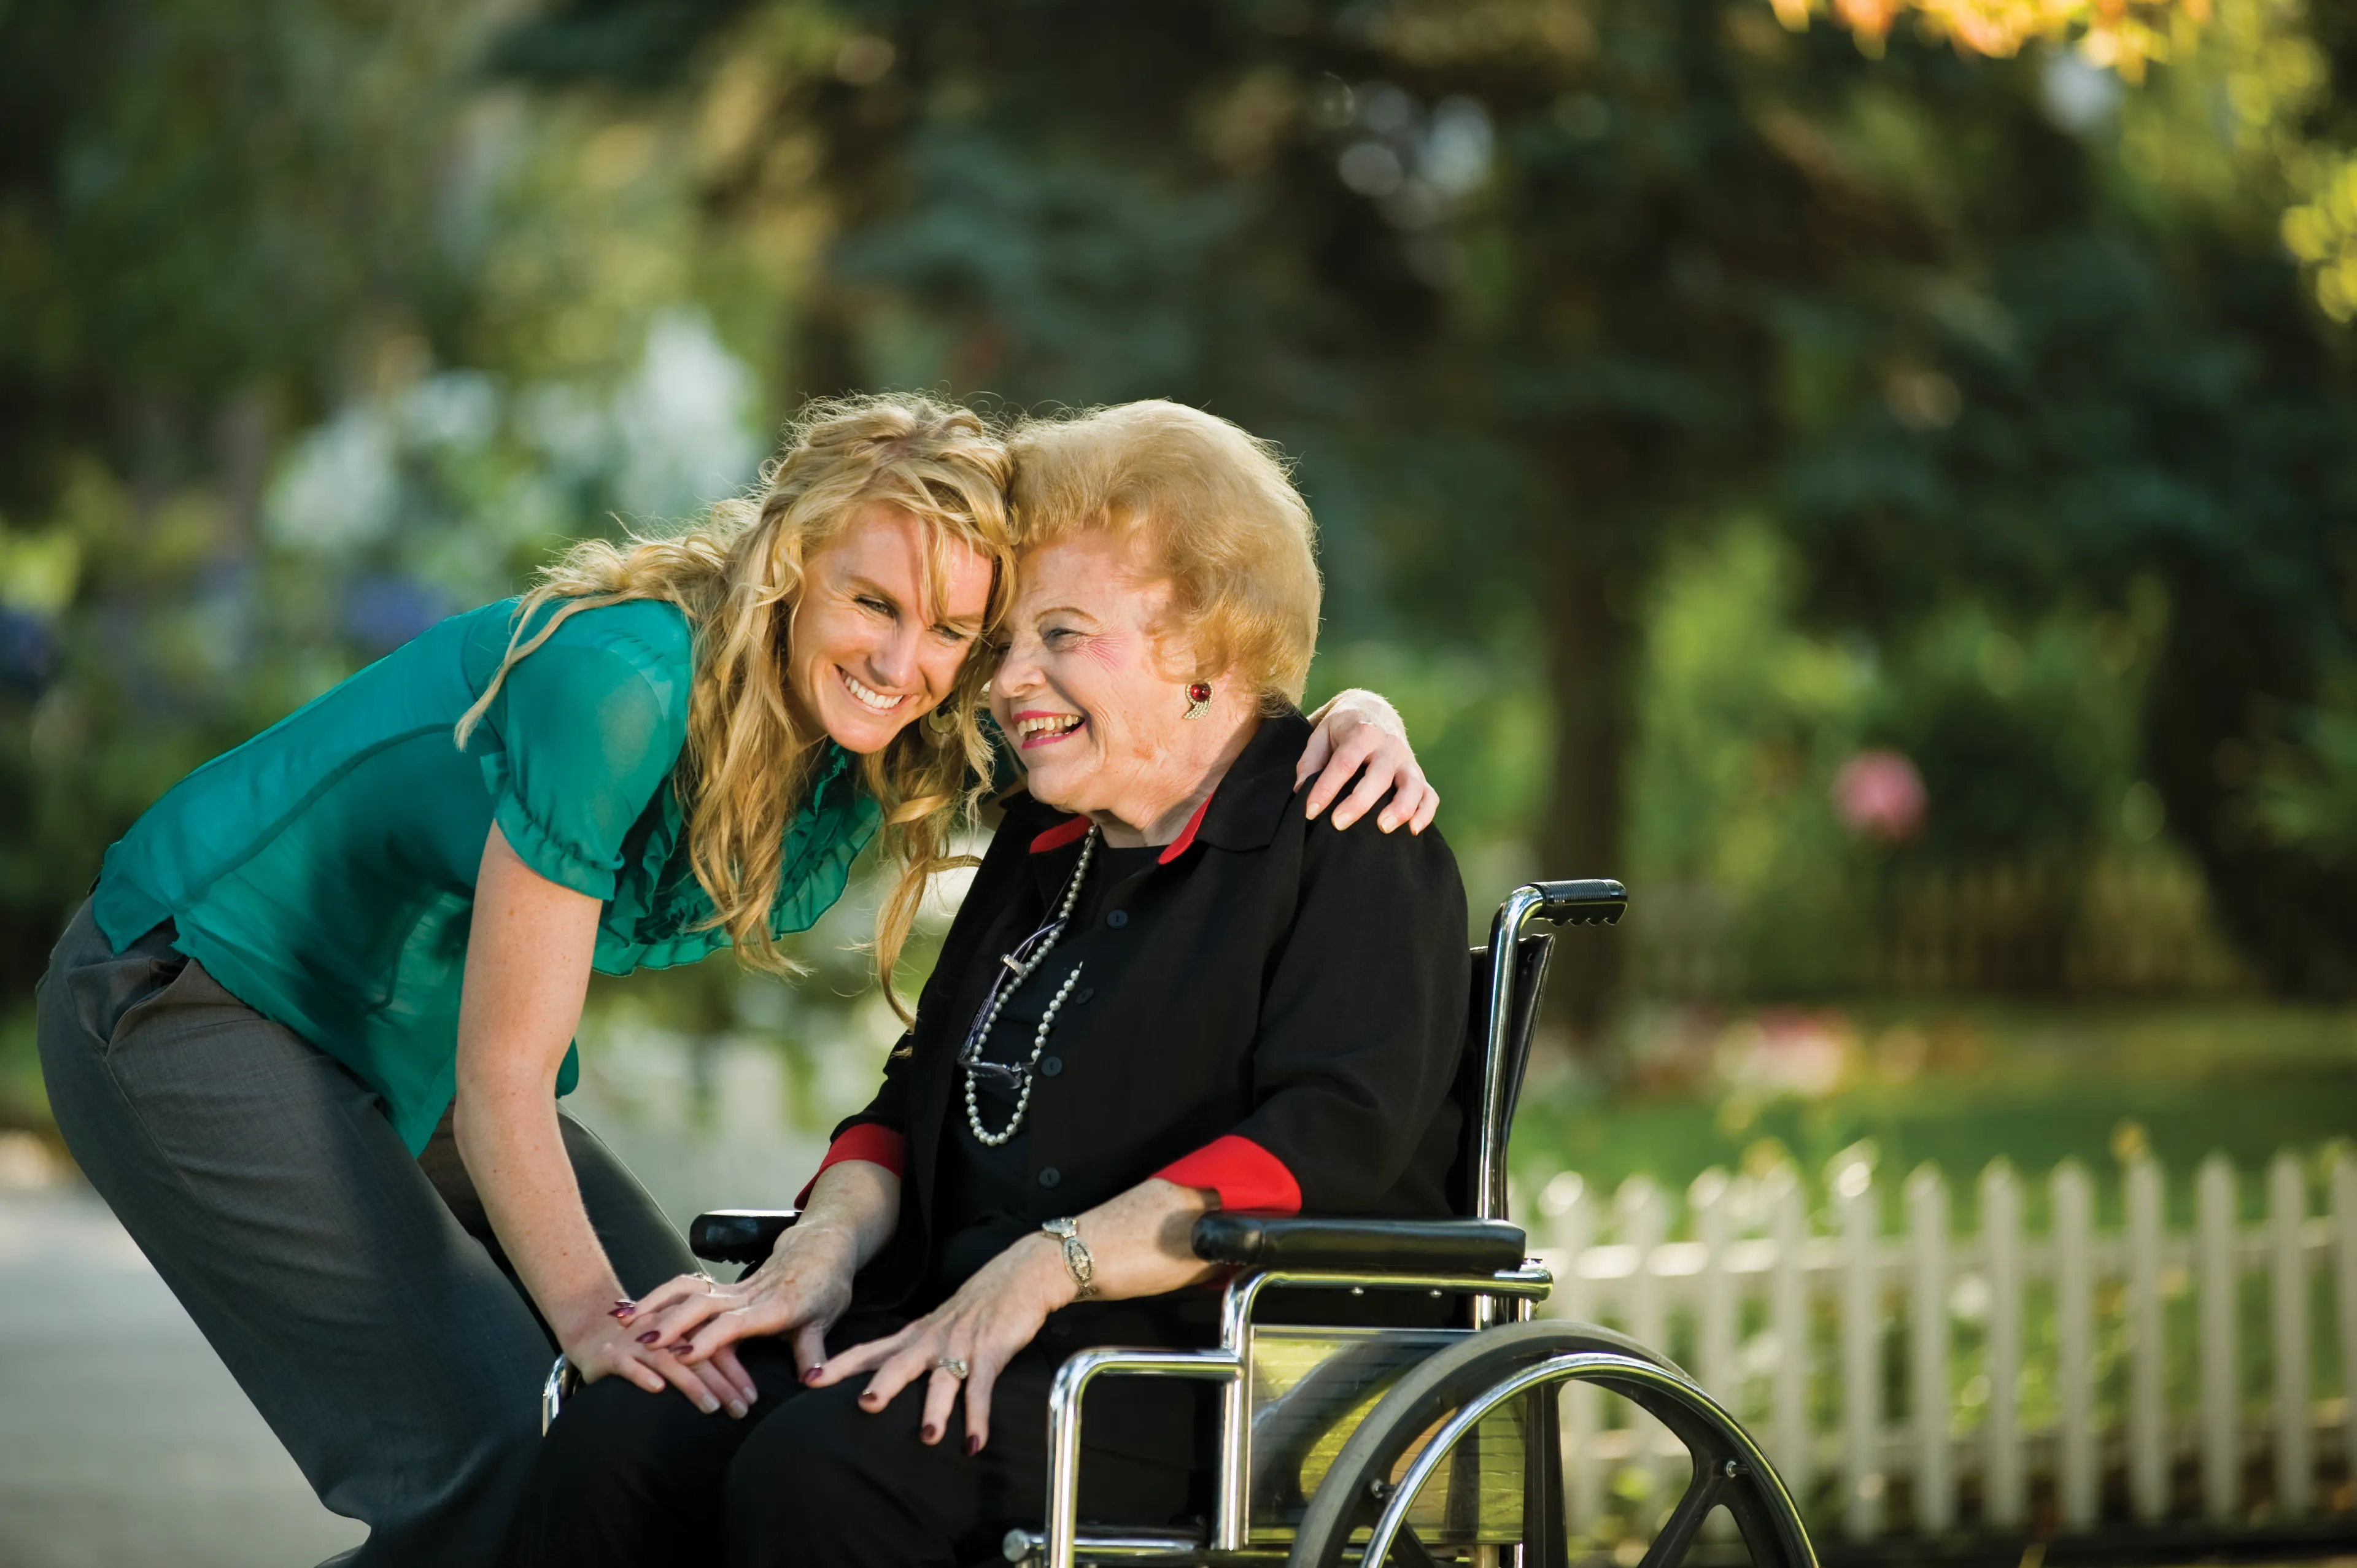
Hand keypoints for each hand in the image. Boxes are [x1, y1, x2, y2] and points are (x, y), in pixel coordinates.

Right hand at [560, 1295, 759, 1418]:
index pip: (716, 1346)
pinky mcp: (610, 1354)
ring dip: (691, 1384)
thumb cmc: (646, 1340)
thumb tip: (742, 1385)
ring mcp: (636, 1340)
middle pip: (698, 1354)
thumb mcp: (677, 1341)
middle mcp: (663, 1328)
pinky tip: (658, 1390)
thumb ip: (706, 1354)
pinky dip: (642, 1375)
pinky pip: (627, 1364)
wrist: (593, 1327)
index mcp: (683, 1321)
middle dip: (722, 1383)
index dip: (736, 1371)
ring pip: (668, 1360)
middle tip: (741, 1410)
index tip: (753, 1398)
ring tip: (711, 1407)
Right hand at [626, 1223, 861, 1384]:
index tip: (682, 1356)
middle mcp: (746, 1294)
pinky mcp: (724, 1286)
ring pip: (687, 1290)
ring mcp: (732, 1287)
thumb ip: (812, 1352)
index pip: (735, 1323)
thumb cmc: (824, 1289)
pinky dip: (658, 1296)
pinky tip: (632, 1312)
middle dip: (671, 1322)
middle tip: (645, 1343)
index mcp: (772, 1306)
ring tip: (624, 1321)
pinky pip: (685, 1286)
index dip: (708, 1340)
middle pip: (702, 1304)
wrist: (823, 1246)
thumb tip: (812, 1381)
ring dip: (655, 1303)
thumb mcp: (822, 1322)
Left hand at [808, 1232, 1071, 1453]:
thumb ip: (916, 1348)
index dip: (841, 1365)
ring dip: (935, 1410)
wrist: (1021, 1276)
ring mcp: (961, 1346)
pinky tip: (974, 1443)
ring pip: (943, 1380)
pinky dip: (978, 1418)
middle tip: (863, 1405)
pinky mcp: (990, 1353)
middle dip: (881, 1384)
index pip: (870, 1349)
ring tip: (927, 1438)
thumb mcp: (939, 1324)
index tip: (811, 1380)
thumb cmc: (980, 1304)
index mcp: (915, 1335)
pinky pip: (982, 1389)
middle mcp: (932, 1340)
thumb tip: (891, 1375)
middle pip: (899, 1363)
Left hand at [1297, 690, 1438, 833]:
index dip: (1326, 788)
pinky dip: (1425, 813)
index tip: (1310, 811)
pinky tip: (1412, 830)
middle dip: (1359, 802)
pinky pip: (1429, 795)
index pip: (1344, 763)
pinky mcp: (1418, 774)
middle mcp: (1389, 745)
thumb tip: (1301, 791)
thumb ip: (1310, 762)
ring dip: (1401, 808)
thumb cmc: (1342, 729)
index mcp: (1363, 732)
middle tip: (1338, 824)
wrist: (1373, 711)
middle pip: (1378, 775)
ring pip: (1412, 785)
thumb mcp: (1321, 735)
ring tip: (1383, 828)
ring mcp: (1407, 760)